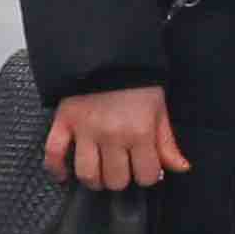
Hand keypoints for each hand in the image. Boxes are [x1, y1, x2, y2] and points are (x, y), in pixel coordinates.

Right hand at [46, 85, 186, 192]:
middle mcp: (112, 135)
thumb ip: (167, 142)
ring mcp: (85, 131)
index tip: (145, 167)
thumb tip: (180, 167)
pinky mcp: (64, 122)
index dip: (148, 175)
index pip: (147, 176)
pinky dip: (56, 169)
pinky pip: (54, 154)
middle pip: (115, 180)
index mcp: (140, 132)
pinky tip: (65, 175)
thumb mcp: (159, 109)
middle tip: (123, 168)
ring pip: (87, 174)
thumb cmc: (136, 80)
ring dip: (94, 180)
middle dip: (122, 178)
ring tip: (100, 173)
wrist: (107, 53)